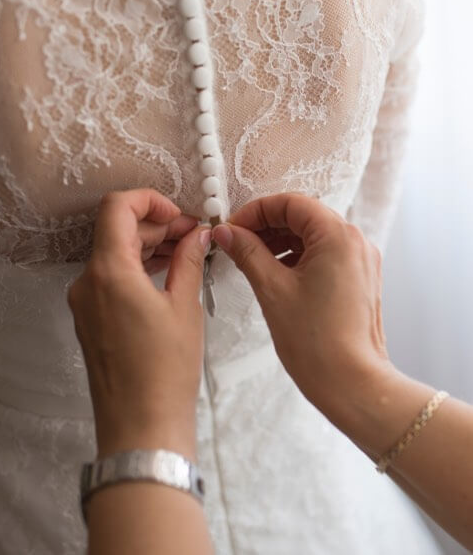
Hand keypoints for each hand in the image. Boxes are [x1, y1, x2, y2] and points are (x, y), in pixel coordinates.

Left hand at [68, 189, 210, 459]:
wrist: (140, 426)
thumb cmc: (166, 370)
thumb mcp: (184, 307)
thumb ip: (188, 260)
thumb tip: (197, 234)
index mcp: (108, 271)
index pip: (117, 207)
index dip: (150, 200)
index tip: (179, 215)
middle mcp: (86, 281)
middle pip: (116, 230)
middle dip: (156, 224)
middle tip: (193, 234)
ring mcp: (84, 301)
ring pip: (113, 254)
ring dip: (147, 246)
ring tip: (186, 252)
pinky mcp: (89, 319)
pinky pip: (110, 278)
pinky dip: (135, 268)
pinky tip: (166, 273)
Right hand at [212, 193, 392, 432]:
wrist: (351, 383)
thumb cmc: (316, 341)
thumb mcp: (272, 288)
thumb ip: (247, 252)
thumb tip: (226, 232)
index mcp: (338, 236)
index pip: (291, 203)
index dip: (256, 211)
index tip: (232, 228)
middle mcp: (355, 242)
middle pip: (303, 216)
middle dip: (266, 226)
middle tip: (236, 243)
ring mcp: (360, 260)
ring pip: (312, 235)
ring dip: (279, 241)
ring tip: (250, 259)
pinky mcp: (358, 278)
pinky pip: (323, 254)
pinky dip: (296, 256)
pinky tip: (273, 273)